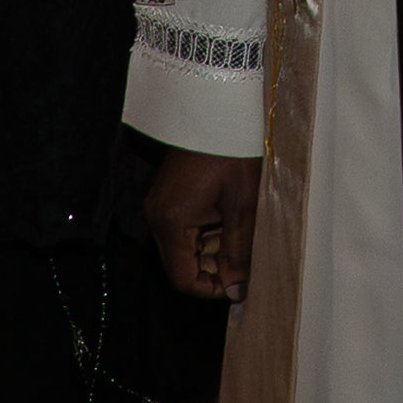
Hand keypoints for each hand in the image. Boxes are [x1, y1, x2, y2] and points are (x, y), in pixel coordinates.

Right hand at [146, 145, 262, 303]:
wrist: (217, 112)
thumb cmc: (231, 154)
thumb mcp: (241, 207)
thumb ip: (237, 252)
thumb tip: (237, 290)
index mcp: (171, 222)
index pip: (182, 279)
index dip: (211, 289)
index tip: (238, 283)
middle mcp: (157, 217)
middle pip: (182, 264)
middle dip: (214, 267)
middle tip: (244, 257)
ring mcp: (160, 205)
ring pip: (185, 247)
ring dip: (213, 248)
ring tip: (240, 230)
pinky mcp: (167, 197)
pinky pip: (184, 228)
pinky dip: (206, 231)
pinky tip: (228, 217)